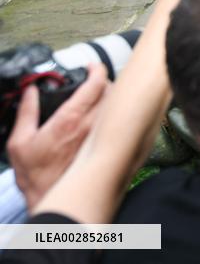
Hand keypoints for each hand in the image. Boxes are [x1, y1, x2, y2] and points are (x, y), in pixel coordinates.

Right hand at [8, 64, 107, 209]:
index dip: (97, 69)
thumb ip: (27, 112)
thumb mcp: (19, 142)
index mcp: (70, 119)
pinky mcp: (105, 146)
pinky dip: (112, 112)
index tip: (91, 66)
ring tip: (98, 96)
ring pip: (116, 105)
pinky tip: (101, 115)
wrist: (51, 198)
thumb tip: (31, 92)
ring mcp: (101, 136)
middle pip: (111, 91)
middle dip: (105, 81)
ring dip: (110, 96)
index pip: (95, 84)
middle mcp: (91, 125)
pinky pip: (116, 122)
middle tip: (93, 81)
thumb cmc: (35, 174)